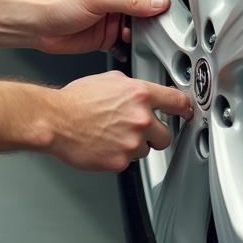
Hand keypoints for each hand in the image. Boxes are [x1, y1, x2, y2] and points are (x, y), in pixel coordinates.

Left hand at [35, 0, 169, 57]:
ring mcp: (108, 16)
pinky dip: (130, 46)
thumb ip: (130, 1)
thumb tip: (157, 1)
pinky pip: (125, 41)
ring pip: (135, 23)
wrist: (37, 28)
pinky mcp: (105, 35)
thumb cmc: (57, 4)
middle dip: (150, 12)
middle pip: (141, 2)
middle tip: (160, 20)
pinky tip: (133, 48)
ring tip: (146, 36)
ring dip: (141, 31)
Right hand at [48, 70, 193, 171]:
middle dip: (154, 134)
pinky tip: (104, 144)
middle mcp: (140, 118)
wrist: (56, 120)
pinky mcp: (121, 161)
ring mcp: (132, 142)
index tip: (186, 112)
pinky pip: (129, 161)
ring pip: (146, 150)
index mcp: (140, 94)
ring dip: (134, 145)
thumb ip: (132, 86)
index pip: (177, 101)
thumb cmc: (76, 100)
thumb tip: (142, 91)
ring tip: (112, 134)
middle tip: (136, 129)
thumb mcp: (108, 80)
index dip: (185, 108)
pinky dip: (119, 156)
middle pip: (166, 134)